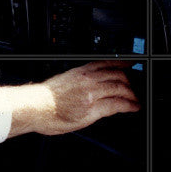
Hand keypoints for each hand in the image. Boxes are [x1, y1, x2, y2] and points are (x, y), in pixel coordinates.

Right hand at [7, 60, 140, 136]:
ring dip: (132, 94)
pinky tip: (133, 107)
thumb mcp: (64, 80)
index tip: (131, 63)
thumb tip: (90, 84)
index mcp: (81, 71)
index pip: (108, 62)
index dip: (123, 63)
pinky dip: (128, 105)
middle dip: (130, 81)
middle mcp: (88, 79)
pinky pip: (116, 104)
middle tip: (135, 88)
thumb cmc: (44, 98)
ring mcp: (91, 94)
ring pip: (120, 89)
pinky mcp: (93, 109)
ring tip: (136, 99)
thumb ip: (80, 80)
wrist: (34, 107)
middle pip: (118, 75)